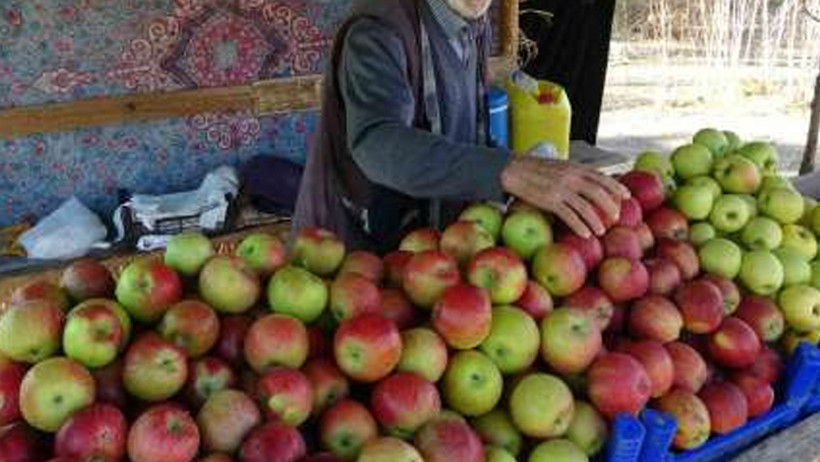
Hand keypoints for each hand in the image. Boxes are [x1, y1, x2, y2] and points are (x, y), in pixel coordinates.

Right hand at [500, 155, 630, 237]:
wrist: (514, 170)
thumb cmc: (536, 170)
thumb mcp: (559, 166)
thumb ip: (574, 173)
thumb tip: (589, 184)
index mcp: (575, 167)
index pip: (601, 177)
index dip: (616, 186)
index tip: (627, 196)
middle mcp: (571, 177)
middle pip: (598, 192)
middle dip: (610, 206)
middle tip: (616, 218)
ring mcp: (561, 189)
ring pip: (585, 207)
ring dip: (596, 221)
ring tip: (601, 231)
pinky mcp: (550, 200)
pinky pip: (569, 215)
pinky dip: (580, 226)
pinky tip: (586, 234)